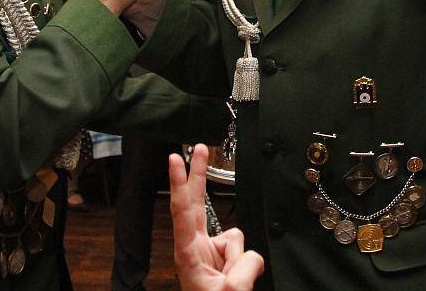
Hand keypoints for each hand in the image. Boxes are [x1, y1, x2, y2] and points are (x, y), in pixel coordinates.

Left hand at [170, 145, 263, 290]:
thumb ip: (243, 266)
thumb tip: (250, 254)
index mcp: (188, 253)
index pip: (181, 210)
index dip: (178, 183)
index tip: (174, 159)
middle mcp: (195, 249)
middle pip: (196, 203)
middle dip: (197, 175)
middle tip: (196, 147)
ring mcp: (210, 253)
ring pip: (235, 235)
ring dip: (240, 257)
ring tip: (234, 281)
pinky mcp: (223, 259)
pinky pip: (244, 248)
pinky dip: (246, 262)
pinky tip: (239, 277)